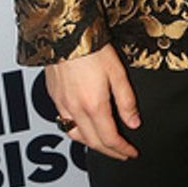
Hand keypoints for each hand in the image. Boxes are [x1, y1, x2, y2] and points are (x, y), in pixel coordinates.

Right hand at [45, 45, 141, 159]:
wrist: (65, 33)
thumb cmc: (91, 48)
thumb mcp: (117, 73)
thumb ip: (126, 101)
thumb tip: (133, 123)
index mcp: (94, 105)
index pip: (109, 139)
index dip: (122, 149)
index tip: (131, 153)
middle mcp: (75, 109)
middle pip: (93, 142)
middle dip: (109, 151)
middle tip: (121, 153)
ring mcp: (61, 104)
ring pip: (75, 135)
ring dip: (91, 144)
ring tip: (103, 143)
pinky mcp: (53, 96)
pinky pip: (63, 122)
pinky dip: (75, 131)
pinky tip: (82, 125)